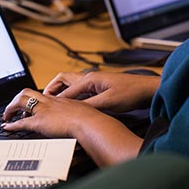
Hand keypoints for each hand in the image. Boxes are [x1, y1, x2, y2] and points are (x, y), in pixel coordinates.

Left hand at [2, 88, 108, 137]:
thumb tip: (78, 119)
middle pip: (26, 93)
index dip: (30, 99)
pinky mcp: (40, 122)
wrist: (89, 122)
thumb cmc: (90, 119)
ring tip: (7, 116)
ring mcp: (43, 111)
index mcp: (58, 100)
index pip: (39, 95)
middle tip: (12, 109)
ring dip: (11, 108)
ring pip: (20, 101)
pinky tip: (7, 127)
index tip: (26, 105)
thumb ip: (76, 113)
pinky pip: (21, 122)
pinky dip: (12, 124)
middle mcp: (48, 102)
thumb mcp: (81, 111)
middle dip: (16, 100)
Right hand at [43, 71, 158, 112]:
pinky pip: (79, 90)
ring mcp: (94, 82)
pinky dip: (70, 96)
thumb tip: (74, 111)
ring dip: (60, 91)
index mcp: (90, 79)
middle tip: (42, 98)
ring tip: (51, 102)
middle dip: (52, 88)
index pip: (66, 90)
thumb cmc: (131, 93)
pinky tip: (69, 105)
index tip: (44, 108)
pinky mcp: (99, 88)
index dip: (54, 100)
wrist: (146, 89)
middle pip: (63, 79)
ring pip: (70, 84)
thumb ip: (90, 105)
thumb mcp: (109, 101)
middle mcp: (90, 78)